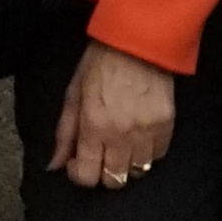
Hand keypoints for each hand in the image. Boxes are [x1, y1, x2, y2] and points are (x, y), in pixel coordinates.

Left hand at [47, 42, 178, 190]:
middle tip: (99, 154)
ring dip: (126, 164)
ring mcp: (147, 131)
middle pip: (114, 180)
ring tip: (120, 144)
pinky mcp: (166, 125)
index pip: (87, 176)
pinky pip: (157, 156)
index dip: (80, 174)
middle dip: (103, 172)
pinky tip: (138, 137)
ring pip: (137, 172)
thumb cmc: (101, 62)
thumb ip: (64, 133)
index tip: (78, 162)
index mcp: (94, 125)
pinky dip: (146, 153)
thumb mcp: (74, 93)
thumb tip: (54, 165)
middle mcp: (121, 134)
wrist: (138, 39)